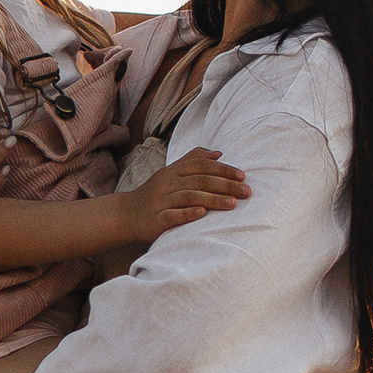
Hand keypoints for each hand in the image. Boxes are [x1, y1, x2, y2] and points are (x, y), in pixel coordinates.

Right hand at [124, 147, 249, 241]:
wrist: (125, 215)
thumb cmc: (155, 194)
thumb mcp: (171, 173)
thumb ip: (192, 161)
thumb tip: (218, 152)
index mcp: (173, 171)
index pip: (201, 165)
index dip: (223, 169)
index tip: (242, 175)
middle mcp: (167, 183)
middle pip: (200, 180)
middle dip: (226, 185)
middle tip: (247, 191)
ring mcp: (161, 201)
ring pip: (189, 197)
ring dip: (213, 199)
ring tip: (233, 204)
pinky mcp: (155, 220)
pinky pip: (172, 215)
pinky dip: (187, 214)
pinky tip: (202, 214)